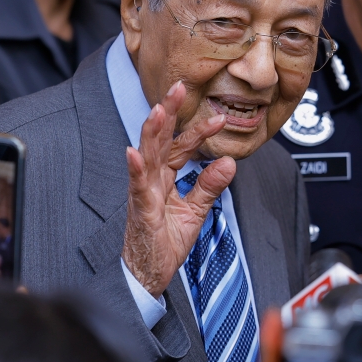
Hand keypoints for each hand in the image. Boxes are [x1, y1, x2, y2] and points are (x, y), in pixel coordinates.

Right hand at [122, 81, 234, 298]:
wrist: (149, 274)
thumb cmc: (165, 244)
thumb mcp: (195, 212)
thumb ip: (209, 187)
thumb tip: (228, 163)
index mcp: (165, 178)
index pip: (182, 147)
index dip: (199, 131)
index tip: (219, 118)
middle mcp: (152, 180)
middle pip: (159, 139)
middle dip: (168, 112)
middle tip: (178, 87)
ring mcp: (143, 193)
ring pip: (146, 156)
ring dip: (151, 132)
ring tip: (158, 110)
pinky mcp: (139, 210)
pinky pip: (136, 186)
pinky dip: (134, 169)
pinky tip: (133, 153)